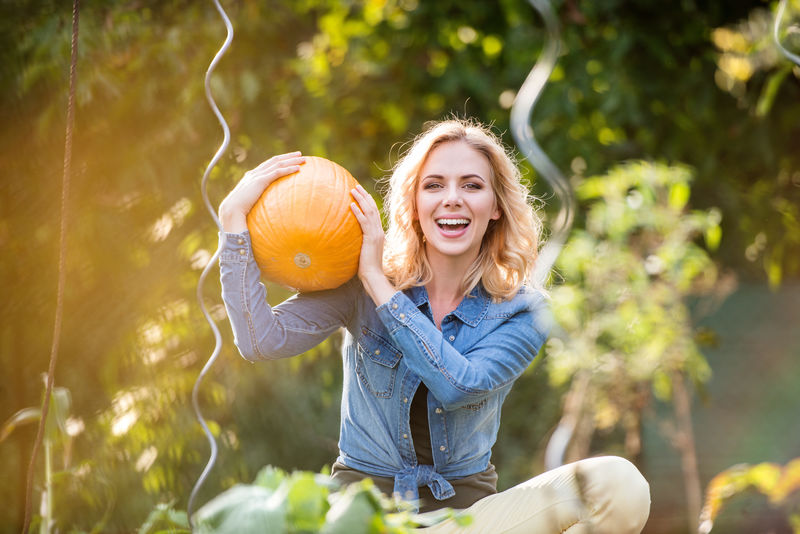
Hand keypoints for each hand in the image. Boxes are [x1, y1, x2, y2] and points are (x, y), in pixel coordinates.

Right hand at [218, 152, 305, 231]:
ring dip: (291, 160)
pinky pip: (278, 172)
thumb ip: (258, 202)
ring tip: (303, 159)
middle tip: (299, 154)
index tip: (290, 159)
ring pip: (278, 164)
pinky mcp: (260, 180)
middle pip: (274, 161)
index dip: (279, 161)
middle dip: (288, 156)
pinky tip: (298, 169)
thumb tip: (267, 210)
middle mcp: (254, 173)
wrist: (231, 211)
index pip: (268, 165)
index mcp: (251, 177)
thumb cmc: (239, 212)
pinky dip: (288, 169)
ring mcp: (257, 175)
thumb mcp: (250, 204)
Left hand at [350, 184, 395, 305]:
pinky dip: (358, 213)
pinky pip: (364, 222)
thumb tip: (347, 239)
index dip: (367, 202)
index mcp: (378, 233)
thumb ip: (359, 243)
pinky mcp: (371, 238)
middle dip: (364, 196)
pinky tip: (351, 205)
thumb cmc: (366, 267)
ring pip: (369, 212)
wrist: (373, 276)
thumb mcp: (362, 251)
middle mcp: (379, 231)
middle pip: (372, 208)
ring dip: (361, 200)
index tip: (360, 193)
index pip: (374, 213)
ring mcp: (376, 234)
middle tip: (356, 186)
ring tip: (353, 190)